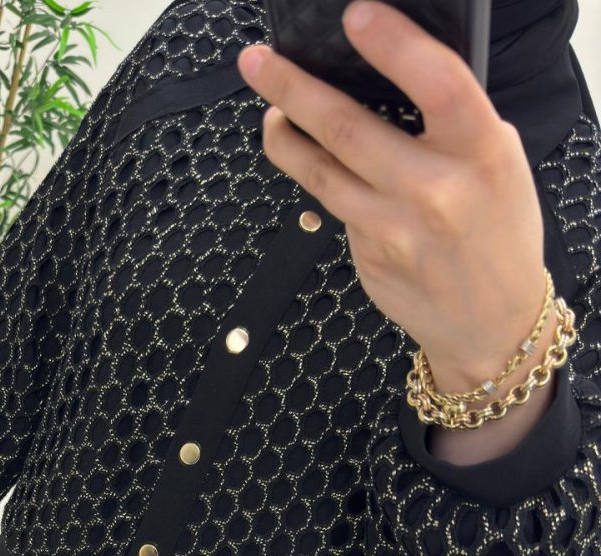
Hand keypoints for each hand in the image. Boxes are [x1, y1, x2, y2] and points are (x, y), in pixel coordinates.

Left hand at [237, 0, 548, 391]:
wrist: (491, 322)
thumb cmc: (497, 229)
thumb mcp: (499, 163)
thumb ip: (454, 123)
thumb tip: (389, 76)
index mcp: (481, 152)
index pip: (436, 84)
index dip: (393, 45)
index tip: (354, 17)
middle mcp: (434, 191)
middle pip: (348, 128)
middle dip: (293, 88)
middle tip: (257, 61)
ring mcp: (394, 229)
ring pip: (321, 172)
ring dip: (285, 137)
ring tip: (269, 113)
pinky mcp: (367, 256)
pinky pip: (334, 206)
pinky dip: (320, 179)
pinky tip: (315, 163)